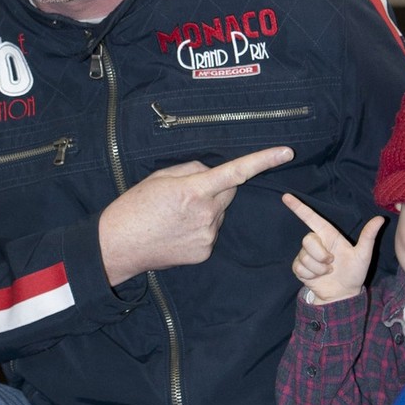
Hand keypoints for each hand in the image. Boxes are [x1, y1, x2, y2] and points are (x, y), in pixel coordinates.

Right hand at [99, 146, 293, 284]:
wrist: (117, 246)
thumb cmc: (134, 207)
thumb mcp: (160, 177)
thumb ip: (191, 169)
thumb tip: (211, 171)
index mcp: (194, 190)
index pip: (237, 172)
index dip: (264, 160)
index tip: (286, 152)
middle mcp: (206, 214)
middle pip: (228, 192)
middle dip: (216, 188)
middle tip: (187, 193)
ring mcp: (207, 236)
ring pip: (219, 213)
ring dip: (207, 209)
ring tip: (176, 216)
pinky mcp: (204, 252)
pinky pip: (212, 232)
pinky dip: (201, 228)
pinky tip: (178, 231)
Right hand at [282, 193, 382, 304]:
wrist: (343, 294)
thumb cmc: (354, 272)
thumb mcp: (363, 254)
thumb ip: (368, 236)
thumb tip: (380, 219)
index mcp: (329, 235)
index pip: (311, 218)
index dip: (299, 207)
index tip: (286, 197)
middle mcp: (316, 242)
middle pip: (307, 240)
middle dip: (320, 255)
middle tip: (332, 263)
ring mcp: (306, 255)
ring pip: (304, 256)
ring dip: (318, 268)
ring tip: (328, 272)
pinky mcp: (300, 267)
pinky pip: (299, 267)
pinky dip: (311, 274)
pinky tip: (318, 277)